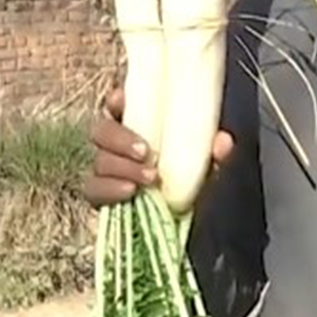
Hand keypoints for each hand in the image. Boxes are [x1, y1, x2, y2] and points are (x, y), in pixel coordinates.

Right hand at [83, 85, 233, 207]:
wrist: (182, 215)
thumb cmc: (189, 178)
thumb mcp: (205, 163)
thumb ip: (214, 152)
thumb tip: (223, 142)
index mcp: (136, 126)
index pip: (116, 105)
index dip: (116, 101)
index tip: (123, 100)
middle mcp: (115, 144)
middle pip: (101, 131)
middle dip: (120, 139)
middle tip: (146, 152)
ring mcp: (105, 169)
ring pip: (99, 161)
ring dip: (122, 168)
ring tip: (149, 177)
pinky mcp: (100, 194)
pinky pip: (94, 189)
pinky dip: (110, 189)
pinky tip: (129, 191)